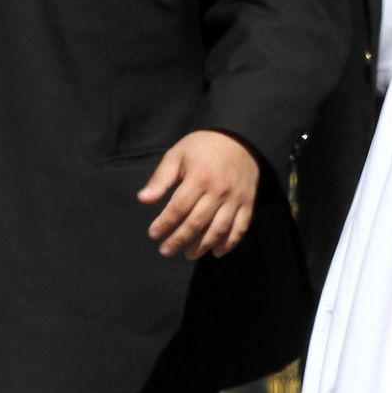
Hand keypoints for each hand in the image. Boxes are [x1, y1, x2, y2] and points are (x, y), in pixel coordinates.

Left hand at [139, 129, 260, 259]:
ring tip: (188, 254)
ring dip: (203, 246)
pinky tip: (217, 252)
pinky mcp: (248, 203)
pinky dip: (230, 243)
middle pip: (197, 223)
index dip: (164, 224)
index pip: (178, 208)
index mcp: (199, 178)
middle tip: (165, 250)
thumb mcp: (177, 155)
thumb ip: (160, 178)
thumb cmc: (203, 146)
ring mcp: (235, 199)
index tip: (153, 234)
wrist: (240, 138)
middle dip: (179, 240)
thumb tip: (143, 199)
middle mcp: (218, 191)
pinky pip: (240, 228)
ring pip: (219, 230)